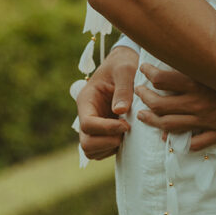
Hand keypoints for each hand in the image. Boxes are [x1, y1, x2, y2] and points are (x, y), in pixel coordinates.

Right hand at [76, 44, 136, 159]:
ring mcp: (95, 125)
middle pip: (86, 143)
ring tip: (128, 133)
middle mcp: (88, 115)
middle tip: (127, 131)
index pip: (87, 124)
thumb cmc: (124, 64)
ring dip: (110, 147)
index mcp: (87, 100)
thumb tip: (120, 111)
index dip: (106, 129)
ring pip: (92, 150)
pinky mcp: (104, 131)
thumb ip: (123, 88)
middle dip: (107, 142)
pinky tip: (129, 136)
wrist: (126, 64)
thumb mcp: (125, 70)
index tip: (126, 125)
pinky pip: (103, 150)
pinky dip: (114, 149)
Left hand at [136, 64, 215, 150]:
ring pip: (171, 125)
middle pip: (160, 104)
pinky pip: (198, 141)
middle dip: (144, 99)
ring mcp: (209, 119)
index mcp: (200, 81)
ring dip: (153, 122)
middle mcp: (199, 102)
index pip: (162, 79)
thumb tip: (206, 28)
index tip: (143, 70)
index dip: (148, 74)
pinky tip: (176, 140)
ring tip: (144, 117)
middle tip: (139, 93)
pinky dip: (185, 142)